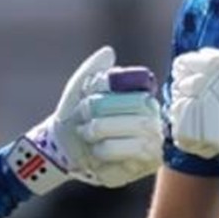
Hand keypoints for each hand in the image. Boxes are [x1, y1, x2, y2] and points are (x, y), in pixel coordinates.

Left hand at [10, 46, 164, 193]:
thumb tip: (109, 52)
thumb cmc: (76, 116)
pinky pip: (125, 156)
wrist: (64, 148)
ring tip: (89, 138)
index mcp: (140, 93)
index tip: (87, 99)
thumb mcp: (77, 89)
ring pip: (133, 131)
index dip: (110, 93)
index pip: (137, 83)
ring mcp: (153, 140)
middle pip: (138, 106)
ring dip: (99, 135)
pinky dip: (103, 155)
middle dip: (102, 113)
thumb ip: (91, 68)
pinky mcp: (147, 164)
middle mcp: (153, 116)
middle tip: (83, 122)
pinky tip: (97, 156)